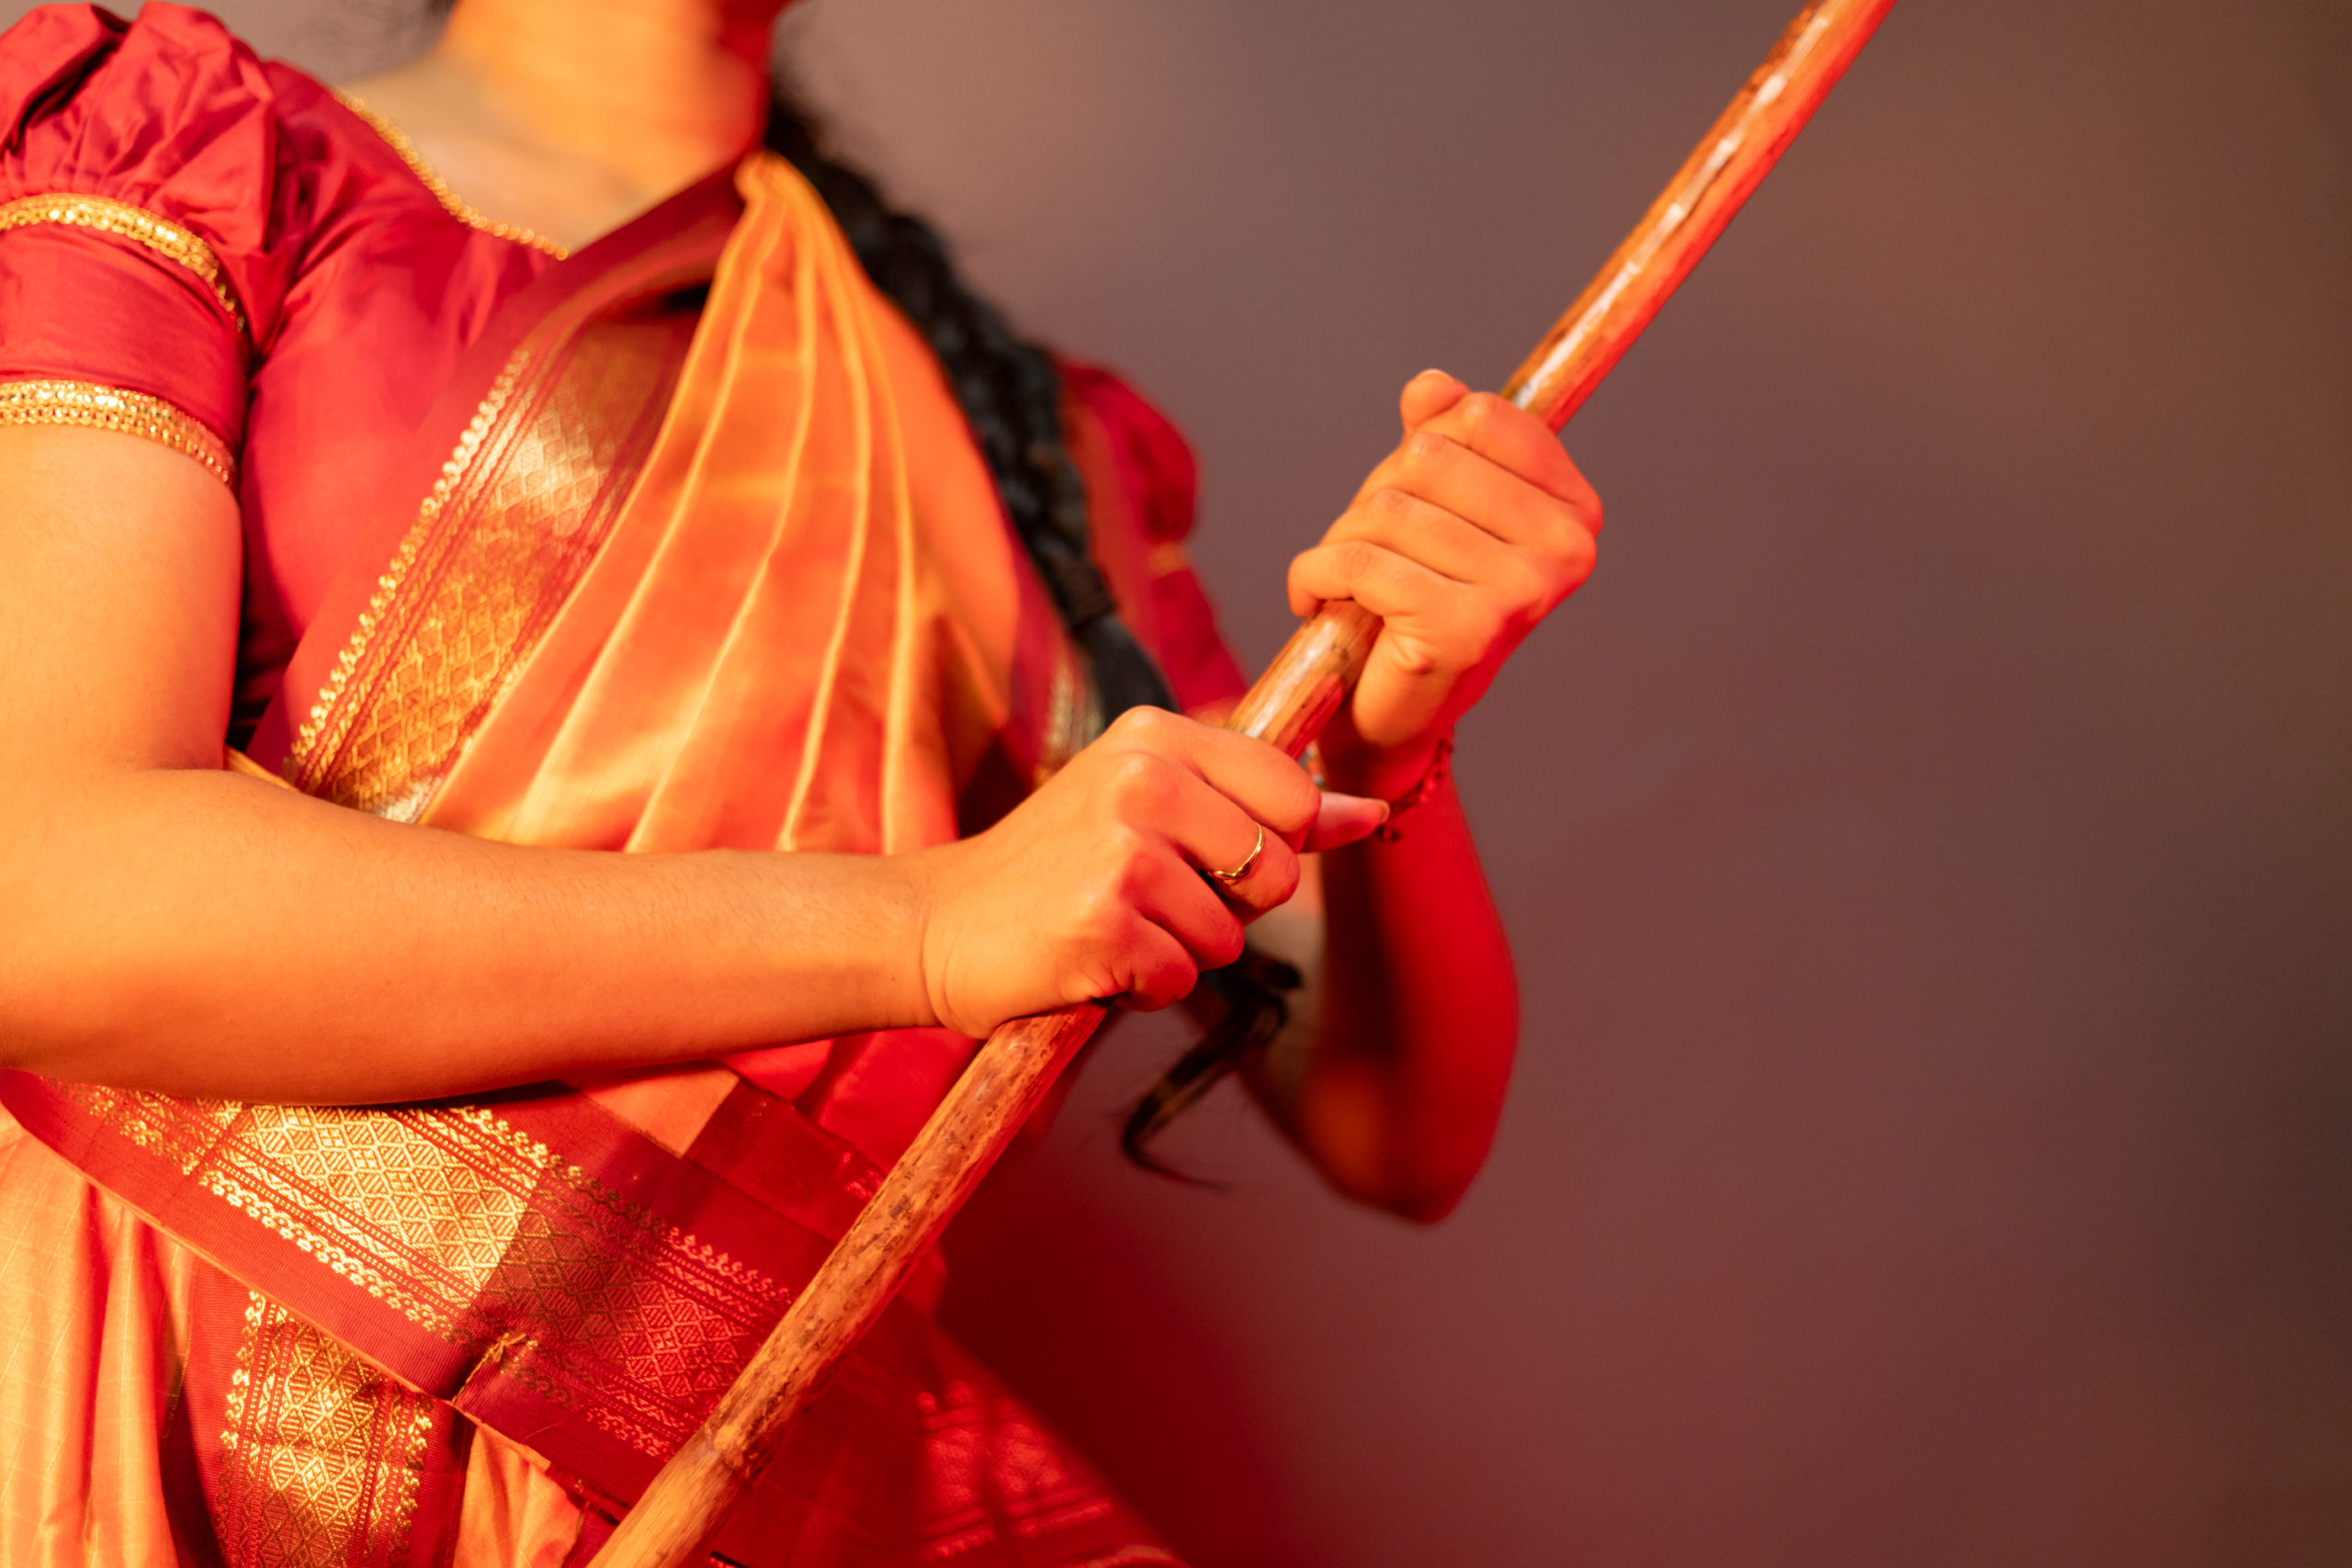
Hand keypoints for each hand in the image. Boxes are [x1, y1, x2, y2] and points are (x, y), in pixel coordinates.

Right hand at [905, 708, 1386, 1035]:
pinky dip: (1143, 988)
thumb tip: (1373, 813)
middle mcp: (1139, 778)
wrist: (938, 926)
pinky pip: (1181, 979)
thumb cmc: (1057, 868)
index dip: (1269, 849)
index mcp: (1155, 736)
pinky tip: (1092, 961)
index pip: (1294, 796)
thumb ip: (1266, 808)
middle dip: (1229, 909)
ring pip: (1230, 937)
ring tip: (1113, 928)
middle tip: (1148, 899)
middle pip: (1278, 872)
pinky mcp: (1100, 923)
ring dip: (1180, 953)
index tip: (1203, 857)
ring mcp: (1119, 851)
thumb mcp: (1155, 808)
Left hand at [1290, 370, 1601, 797]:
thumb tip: (1431, 386)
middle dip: (1375, 497)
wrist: (1394, 714)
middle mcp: (1564, 551)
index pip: (1479, 415)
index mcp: (1574, 510)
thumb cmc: (1415, 601)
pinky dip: (1313, 576)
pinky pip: (1359, 561)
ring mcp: (1520, 592)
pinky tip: (1316, 603)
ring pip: (1386, 509)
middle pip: (1427, 456)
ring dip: (1341, 541)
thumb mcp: (1432, 506)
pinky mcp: (1462, 629)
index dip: (1421, 446)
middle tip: (1374, 551)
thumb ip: (1440, 437)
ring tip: (1349, 584)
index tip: (1417, 499)